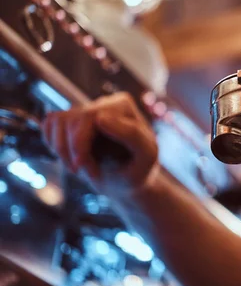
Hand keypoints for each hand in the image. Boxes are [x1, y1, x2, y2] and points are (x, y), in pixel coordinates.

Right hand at [42, 92, 158, 194]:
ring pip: (56, 122)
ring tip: (81, 169)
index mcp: (123, 105)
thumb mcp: (146, 155)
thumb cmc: (139, 168)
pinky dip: (54, 146)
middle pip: (70, 120)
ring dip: (63, 152)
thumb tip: (101, 116)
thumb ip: (131, 134)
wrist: (126, 182)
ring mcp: (85, 110)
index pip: (89, 116)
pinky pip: (49, 125)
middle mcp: (103, 103)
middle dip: (73, 152)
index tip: (94, 175)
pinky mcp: (71, 121)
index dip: (82, 147)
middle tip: (88, 175)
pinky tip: (72, 159)